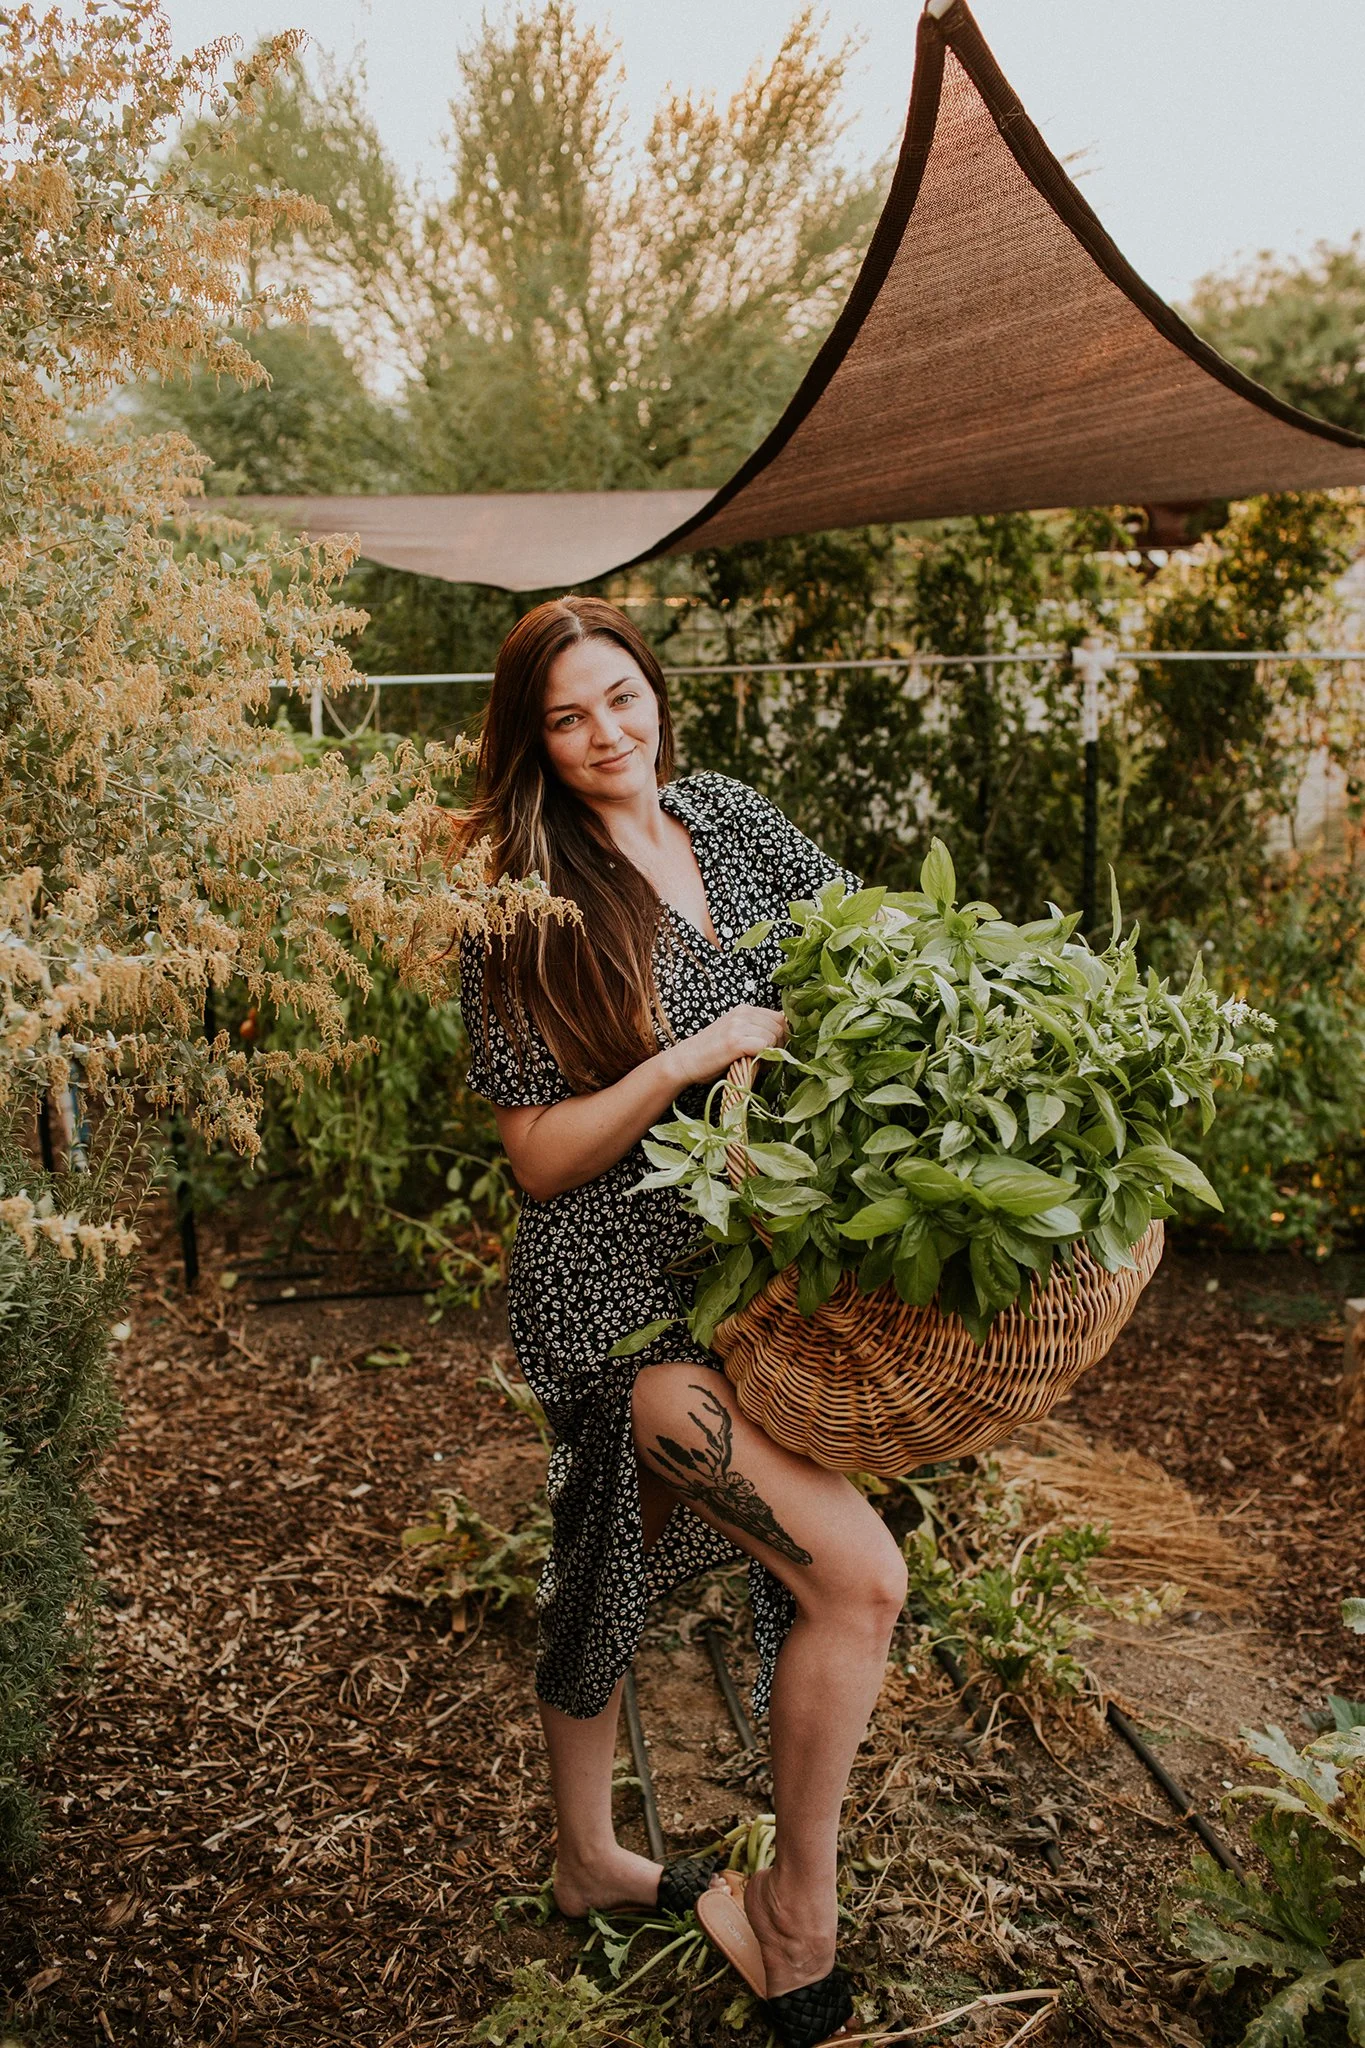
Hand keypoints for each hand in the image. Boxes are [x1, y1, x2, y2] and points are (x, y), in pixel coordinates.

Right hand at [670, 1004, 787, 1088]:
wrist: (686, 1061)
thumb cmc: (712, 1053)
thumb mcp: (736, 1034)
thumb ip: (756, 1032)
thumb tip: (783, 1042)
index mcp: (744, 1009)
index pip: (779, 1017)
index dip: (781, 1035)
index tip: (773, 1049)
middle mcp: (742, 1013)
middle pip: (779, 1026)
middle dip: (778, 1045)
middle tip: (766, 1059)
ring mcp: (738, 1025)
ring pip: (774, 1036)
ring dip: (771, 1053)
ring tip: (757, 1063)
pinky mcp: (735, 1041)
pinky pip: (764, 1046)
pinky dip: (763, 1058)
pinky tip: (752, 1064)